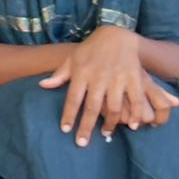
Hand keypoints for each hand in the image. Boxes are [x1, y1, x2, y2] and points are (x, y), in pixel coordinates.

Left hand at [46, 24, 168, 138]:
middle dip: (86, 127)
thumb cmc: (90, 50)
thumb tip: (42, 85)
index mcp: (81, 73)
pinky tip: (133, 125)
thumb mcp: (72, 59)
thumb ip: (59, 74)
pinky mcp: (134, 78)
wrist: (116, 35)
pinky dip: (135, 114)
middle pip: (92, 107)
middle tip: (82, 143)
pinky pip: (136, 100)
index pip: (73, 99)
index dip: (69, 116)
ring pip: (113, 107)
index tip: (66, 131)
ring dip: (110, 123)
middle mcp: (99, 77)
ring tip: (105, 134)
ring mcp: (118, 78)